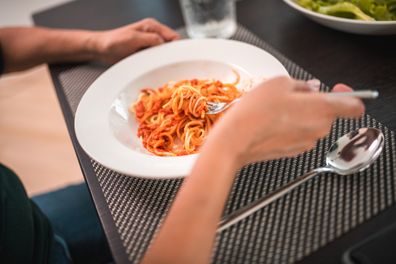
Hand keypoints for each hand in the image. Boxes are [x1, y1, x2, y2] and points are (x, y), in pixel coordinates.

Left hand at [92, 18, 179, 63]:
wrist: (102, 48)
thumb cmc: (113, 41)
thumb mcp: (132, 38)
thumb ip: (149, 39)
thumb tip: (163, 42)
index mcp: (151, 26)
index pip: (172, 35)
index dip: (177, 45)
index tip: (179, 56)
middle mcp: (153, 34)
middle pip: (170, 44)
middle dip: (172, 54)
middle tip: (172, 64)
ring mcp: (150, 43)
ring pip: (165, 52)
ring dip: (164, 59)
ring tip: (164, 67)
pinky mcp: (146, 52)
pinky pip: (157, 58)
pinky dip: (158, 63)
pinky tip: (157, 67)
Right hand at [207, 77, 364, 165]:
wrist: (235, 141)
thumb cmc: (255, 113)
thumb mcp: (279, 83)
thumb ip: (302, 85)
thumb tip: (309, 90)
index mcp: (322, 109)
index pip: (355, 106)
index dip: (350, 95)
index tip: (338, 90)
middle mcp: (319, 129)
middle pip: (328, 113)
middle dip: (314, 103)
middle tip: (290, 96)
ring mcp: (306, 142)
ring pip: (312, 123)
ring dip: (300, 115)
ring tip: (276, 109)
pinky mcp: (292, 151)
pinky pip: (299, 134)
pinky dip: (290, 127)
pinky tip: (271, 122)